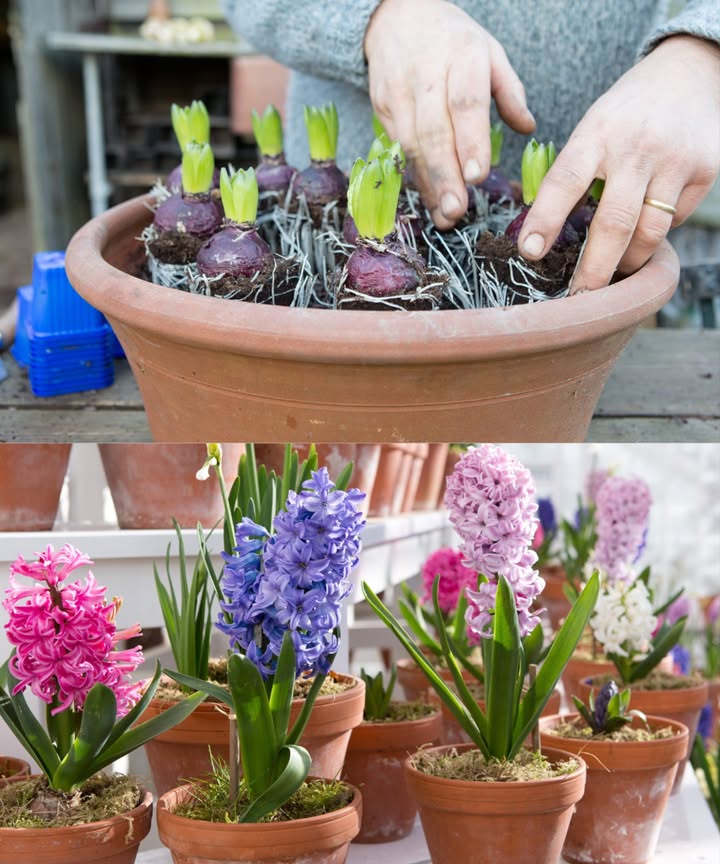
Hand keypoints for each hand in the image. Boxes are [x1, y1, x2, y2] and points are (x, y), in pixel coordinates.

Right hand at [364, 0, 534, 227]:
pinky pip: (400, 150)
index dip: (470, 141)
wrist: (397, 18)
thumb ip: (509, 91)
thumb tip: (528, 128)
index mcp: (462, 56)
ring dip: (430, 185)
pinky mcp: (381, 109)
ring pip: (413, 147)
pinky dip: (417, 179)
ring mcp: (399, 93)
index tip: (477, 177)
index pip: (465, 103)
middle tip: (457, 210)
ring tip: (447, 217)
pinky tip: (432, 202)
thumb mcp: (489, 52)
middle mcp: (427, 75)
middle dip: (445, 175)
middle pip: (434, 132)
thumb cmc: (452, 41)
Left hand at [517, 35, 719, 292]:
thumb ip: (573, 173)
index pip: (565, 181)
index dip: (545, 219)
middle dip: (594, 269)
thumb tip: (543, 233)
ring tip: (611, 273)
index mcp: (597, 133)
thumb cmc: (625, 112)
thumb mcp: (592, 127)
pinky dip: (656, 233)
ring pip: (649, 232)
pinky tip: (644, 230)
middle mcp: (637, 148)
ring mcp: (675, 160)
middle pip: (614, 222)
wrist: (690, 72)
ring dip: (627, 261)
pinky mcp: (705, 171)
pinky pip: (674, 220)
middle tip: (578, 297)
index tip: (529, 253)